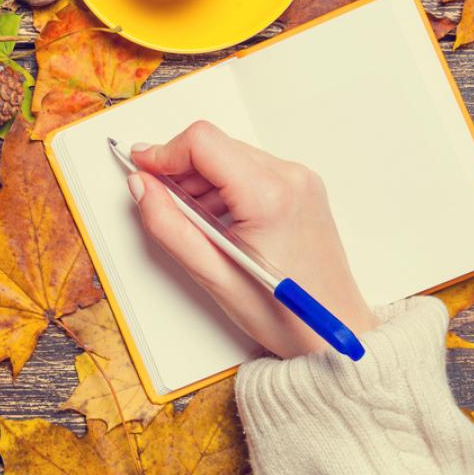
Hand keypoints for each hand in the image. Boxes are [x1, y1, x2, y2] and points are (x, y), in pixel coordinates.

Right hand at [127, 121, 375, 357]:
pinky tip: (220, 222)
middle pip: (216, 145)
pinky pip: (252, 169)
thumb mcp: (212, 275)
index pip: (203, 142)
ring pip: (232, 155)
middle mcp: (291, 177)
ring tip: (196, 223)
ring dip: (203, 180)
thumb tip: (142, 187)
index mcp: (269, 196)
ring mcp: (302, 180)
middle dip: (181, 169)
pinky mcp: (304, 188)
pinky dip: (226, 186)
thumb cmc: (283, 315)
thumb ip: (169, 225)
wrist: (332, 332)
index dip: (164, 153)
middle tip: (163, 202)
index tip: (141, 168)